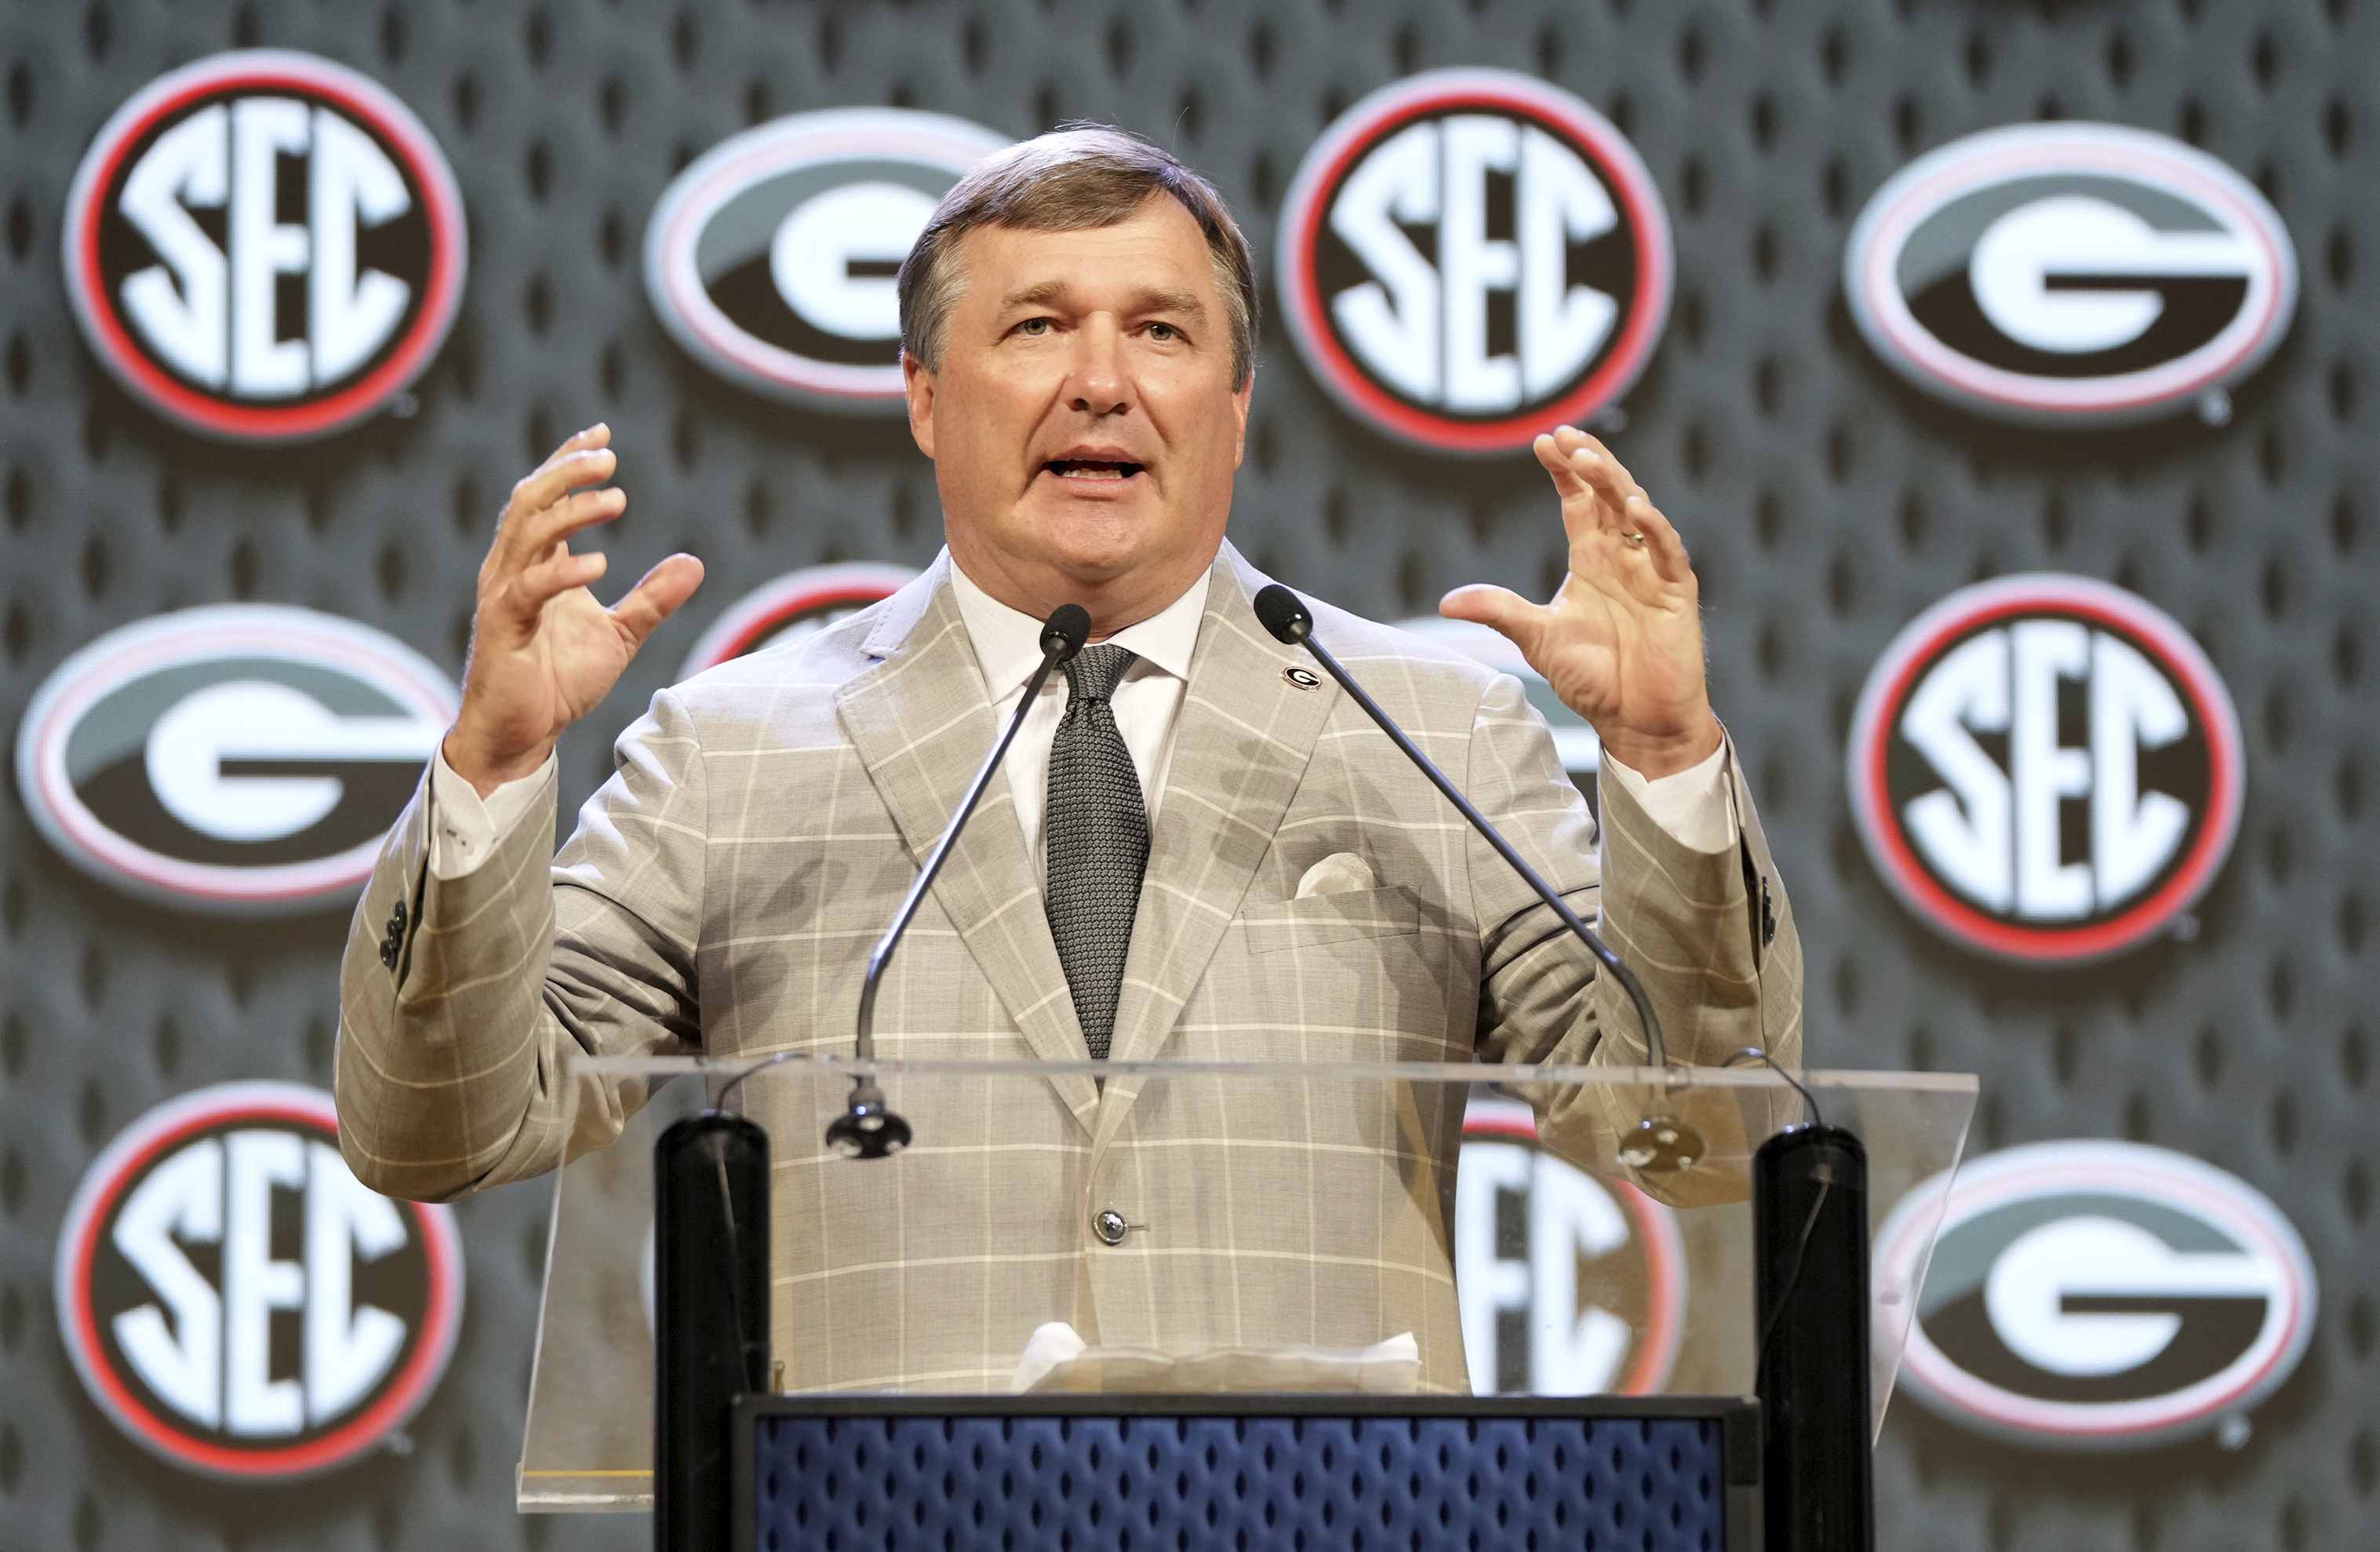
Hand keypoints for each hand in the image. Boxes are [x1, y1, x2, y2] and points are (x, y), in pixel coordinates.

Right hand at [443, 425, 703, 794]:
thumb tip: (693, 563)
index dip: (568, 461)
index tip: (603, 433)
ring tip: (616, 498)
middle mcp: (511, 570)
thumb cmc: (557, 682)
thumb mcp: (619, 635)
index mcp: (534, 564)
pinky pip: (529, 589)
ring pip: (527, 533)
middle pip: (530, 500)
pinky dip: (562, 571)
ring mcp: (503, 597)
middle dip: (566, 471)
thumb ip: (652, 599)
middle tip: (609, 454)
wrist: (520, 735)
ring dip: (572, 511)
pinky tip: (599, 564)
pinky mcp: (502, 629)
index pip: (545, 498)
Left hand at [1439, 426, 1719, 778]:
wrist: (1635, 721)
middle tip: (1565, 435)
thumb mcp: (1536, 638)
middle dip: (1588, 463)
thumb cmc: (1593, 678)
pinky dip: (1654, 528)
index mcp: (1591, 559)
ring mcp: (1651, 571)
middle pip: (1607, 494)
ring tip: (1590, 459)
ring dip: (1615, 483)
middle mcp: (1622, 557)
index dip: (1563, 471)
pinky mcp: (1676, 592)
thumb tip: (1448, 603)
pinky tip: (1636, 508)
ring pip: (1638, 512)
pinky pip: (1667, 551)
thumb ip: (1499, 611)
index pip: (1577, 501)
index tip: (1542, 441)